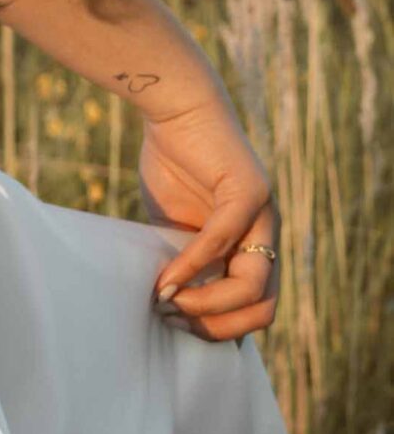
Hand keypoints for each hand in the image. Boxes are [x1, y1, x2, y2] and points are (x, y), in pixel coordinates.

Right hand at [138, 94, 280, 341]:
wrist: (175, 107)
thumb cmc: (173, 161)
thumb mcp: (177, 225)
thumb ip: (186, 259)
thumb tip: (170, 305)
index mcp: (254, 245)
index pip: (255, 307)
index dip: (217, 326)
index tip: (174, 323)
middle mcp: (268, 235)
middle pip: (265, 308)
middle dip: (217, 327)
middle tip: (174, 320)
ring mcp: (264, 215)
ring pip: (254, 285)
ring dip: (207, 305)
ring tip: (169, 301)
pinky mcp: (249, 193)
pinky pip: (221, 241)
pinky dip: (191, 266)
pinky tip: (166, 276)